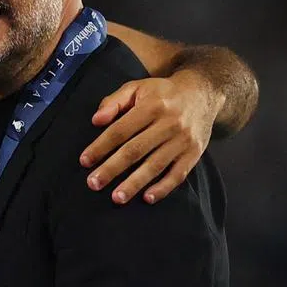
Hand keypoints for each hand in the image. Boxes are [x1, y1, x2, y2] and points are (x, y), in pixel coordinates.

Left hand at [78, 72, 222, 204]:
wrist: (202, 93)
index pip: (121, 130)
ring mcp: (183, 140)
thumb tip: (96, 120)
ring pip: (155, 165)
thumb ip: (114, 102)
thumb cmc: (162, 93)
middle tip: (94, 183)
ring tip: (117, 197)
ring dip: (135, 183)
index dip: (101, 146)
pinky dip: (163, 187)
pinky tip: (147, 198)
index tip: (85, 161)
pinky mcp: (194, 153)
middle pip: (135, 150)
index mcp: (151, 106)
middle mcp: (168, 123)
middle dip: (112, 169)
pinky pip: (178, 174)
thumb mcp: (137, 88)